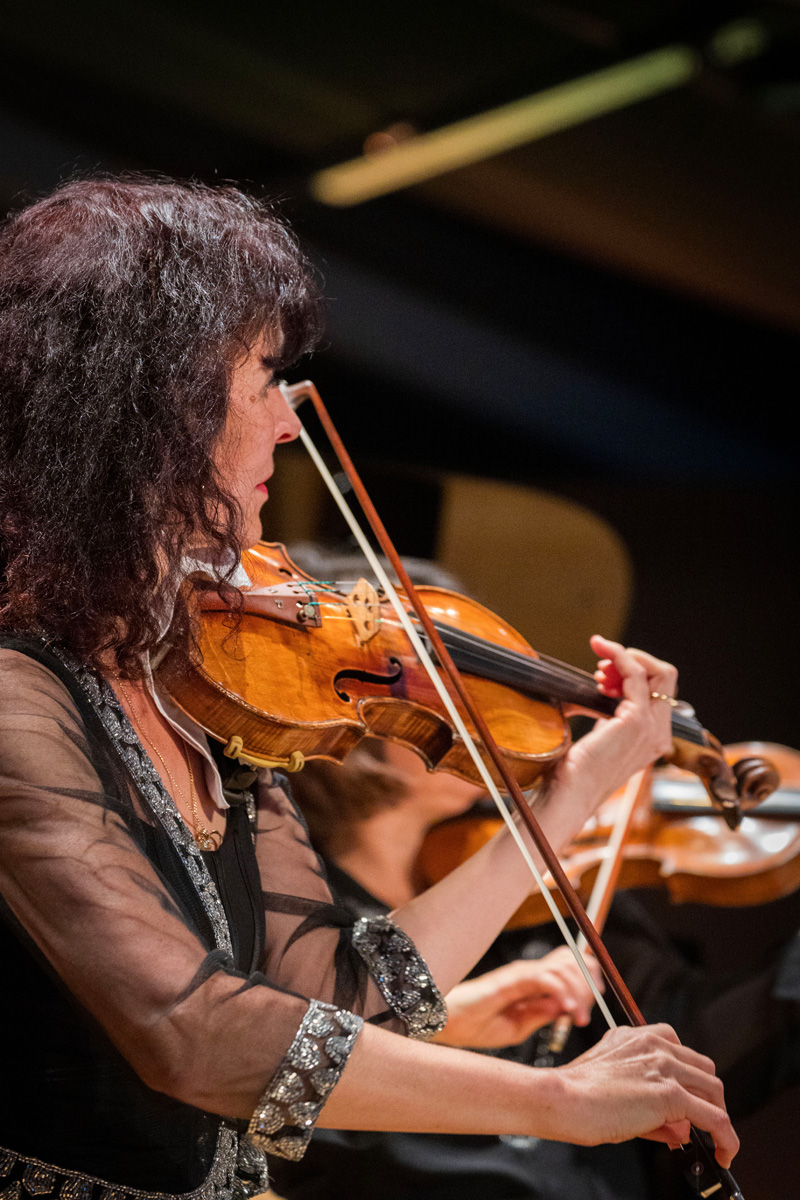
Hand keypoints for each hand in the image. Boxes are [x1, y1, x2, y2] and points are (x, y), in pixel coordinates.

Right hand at [433, 947, 603, 1047]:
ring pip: (564, 966)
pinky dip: (561, 991)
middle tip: (584, 1016)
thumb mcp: (519, 1027)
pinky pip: (544, 978)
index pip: (568, 965)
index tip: (593, 1005)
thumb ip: (542, 1014)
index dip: (588, 978)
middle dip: (588, 986)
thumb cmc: (478, 1025)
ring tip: (577, 1016)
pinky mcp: (509, 979)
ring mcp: (520, 973)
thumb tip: (569, 1007)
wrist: (446, 1023)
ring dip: (578, 989)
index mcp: (533, 981)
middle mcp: (529, 972)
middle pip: (572, 961)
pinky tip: (567, 1010)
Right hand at [550, 1024, 738, 1168]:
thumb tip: (680, 1130)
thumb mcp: (614, 1087)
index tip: (686, 1099)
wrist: (562, 1099)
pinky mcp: (670, 1093)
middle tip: (699, 1123)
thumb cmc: (576, 1094)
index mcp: (635, 1036)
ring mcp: (663, 1066)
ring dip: (718, 1115)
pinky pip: (715, 1117)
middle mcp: (653, 1044)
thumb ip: (652, 1105)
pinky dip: (727, 1138)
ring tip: (714, 1142)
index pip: (679, 1051)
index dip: (687, 1079)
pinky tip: (724, 1153)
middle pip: (702, 1067)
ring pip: (714, 1089)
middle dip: (705, 1096)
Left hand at [553, 635, 676, 816]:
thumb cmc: (575, 771)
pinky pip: (636, 674)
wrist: (569, 793)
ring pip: (658, 671)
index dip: (634, 672)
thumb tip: (604, 688)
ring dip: (625, 657)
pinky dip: (620, 658)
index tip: (604, 672)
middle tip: (601, 664)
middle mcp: (660, 733)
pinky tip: (602, 660)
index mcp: (654, 738)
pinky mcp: (636, 720)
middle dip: (633, 660)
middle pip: (665, 676)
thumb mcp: (602, 737)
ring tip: (599, 666)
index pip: (660, 690)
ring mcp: (652, 727)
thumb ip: (612, 717)